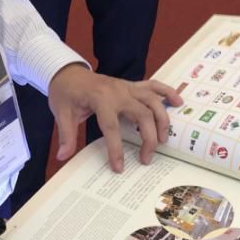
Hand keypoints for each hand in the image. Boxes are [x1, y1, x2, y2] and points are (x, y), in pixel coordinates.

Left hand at [48, 64, 183, 171]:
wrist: (66, 72)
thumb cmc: (64, 93)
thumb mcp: (61, 113)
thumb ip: (65, 135)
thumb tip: (62, 156)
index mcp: (100, 99)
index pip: (112, 127)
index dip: (116, 149)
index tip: (119, 167)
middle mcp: (117, 92)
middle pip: (142, 115)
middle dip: (148, 138)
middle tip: (146, 158)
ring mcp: (126, 87)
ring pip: (152, 101)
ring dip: (162, 120)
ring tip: (163, 140)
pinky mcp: (130, 85)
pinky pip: (153, 86)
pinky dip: (167, 92)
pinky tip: (179, 102)